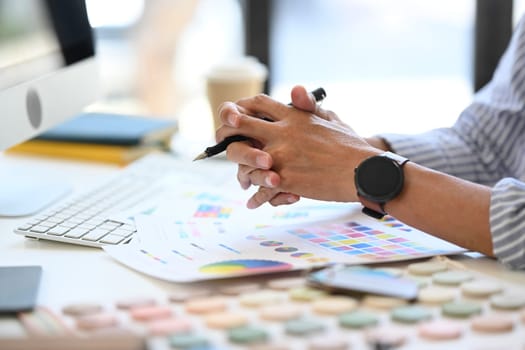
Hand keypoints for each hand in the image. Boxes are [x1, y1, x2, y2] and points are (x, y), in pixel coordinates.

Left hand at [216, 85, 380, 207]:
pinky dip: (256, 198)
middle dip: (224, 130)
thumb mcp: (330, 118)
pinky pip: (261, 188)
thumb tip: (295, 90)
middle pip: (239, 125)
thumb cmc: (350, 144)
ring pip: (244, 159)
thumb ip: (308, 105)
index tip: (232, 113)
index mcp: (293, 116)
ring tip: (242, 180)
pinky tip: (252, 203)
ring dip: (240, 170)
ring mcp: (281, 156)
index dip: (240, 106)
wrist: (362, 170)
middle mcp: (282, 132)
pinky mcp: (285, 179)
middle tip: (219, 139)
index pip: (257, 103)